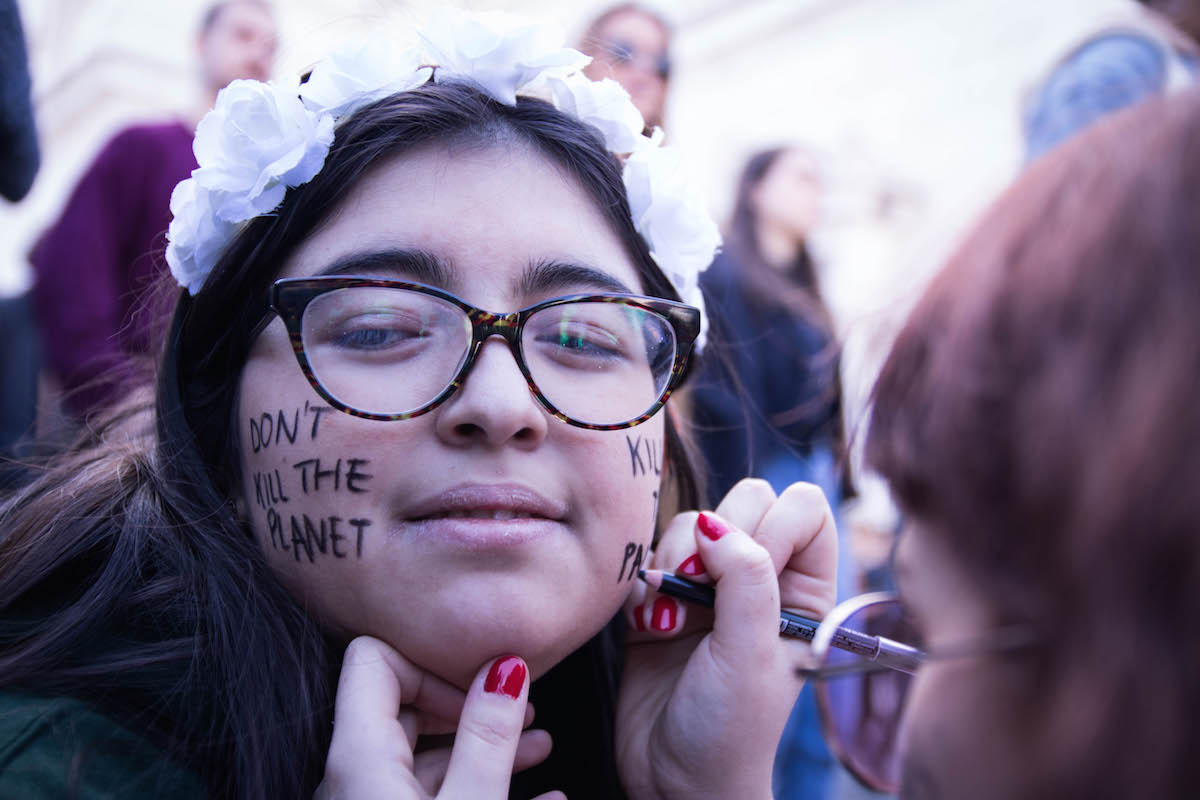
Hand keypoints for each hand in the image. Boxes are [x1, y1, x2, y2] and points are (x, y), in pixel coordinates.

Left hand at [316, 636, 562, 798]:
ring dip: (484, 747)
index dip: (434, 665)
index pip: (374, 659)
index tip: (485, 694)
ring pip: (423, 758)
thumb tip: (505, 666)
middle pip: (403, 707)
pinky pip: (427, 796)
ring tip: (541, 747)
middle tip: (525, 714)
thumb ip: (486, 738)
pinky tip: (536, 795)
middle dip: (471, 706)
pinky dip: (475, 785)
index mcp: (357, 757)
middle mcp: (350, 778)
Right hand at [616, 479, 837, 799]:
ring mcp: (709, 588)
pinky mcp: (662, 599)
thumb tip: (715, 521)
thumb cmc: (729, 728)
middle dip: (718, 539)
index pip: (804, 508)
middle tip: (703, 591)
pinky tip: (652, 626)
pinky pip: (651, 552)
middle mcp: (759, 582)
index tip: (750, 567)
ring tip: (675, 618)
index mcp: (803, 592)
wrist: (672, 780)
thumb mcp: (752, 651)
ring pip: (694, 523)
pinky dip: (647, 582)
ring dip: (677, 563)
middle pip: (745, 502)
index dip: (774, 524)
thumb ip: (744, 576)